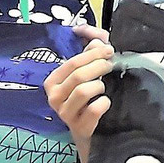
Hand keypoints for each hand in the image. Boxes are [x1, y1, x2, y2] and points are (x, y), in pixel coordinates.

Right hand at [45, 26, 114, 162]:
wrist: (93, 134)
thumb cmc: (90, 99)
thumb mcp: (90, 70)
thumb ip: (90, 44)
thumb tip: (82, 28)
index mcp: (53, 82)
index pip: (72, 63)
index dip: (92, 53)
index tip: (109, 50)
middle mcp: (54, 98)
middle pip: (78, 75)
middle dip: (99, 66)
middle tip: (111, 65)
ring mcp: (65, 115)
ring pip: (84, 91)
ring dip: (100, 85)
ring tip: (104, 88)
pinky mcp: (79, 128)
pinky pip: (93, 109)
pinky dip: (103, 103)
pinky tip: (105, 103)